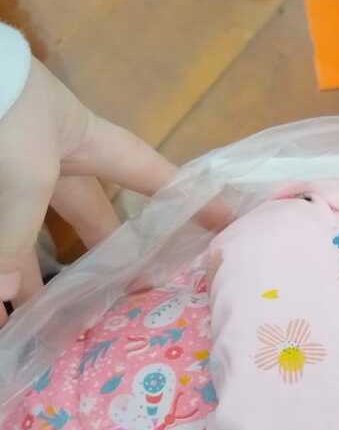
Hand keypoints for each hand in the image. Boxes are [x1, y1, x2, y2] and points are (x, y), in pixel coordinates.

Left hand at [0, 58, 175, 324]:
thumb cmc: (3, 104)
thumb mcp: (25, 172)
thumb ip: (18, 237)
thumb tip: (5, 298)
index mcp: (85, 141)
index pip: (151, 175)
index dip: (189, 200)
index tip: (225, 224)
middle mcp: (55, 158)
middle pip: (91, 218)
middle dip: (105, 260)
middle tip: (126, 299)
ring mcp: (15, 170)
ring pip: (32, 236)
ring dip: (35, 280)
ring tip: (46, 325)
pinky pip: (0, 240)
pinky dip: (3, 274)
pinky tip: (2, 306)